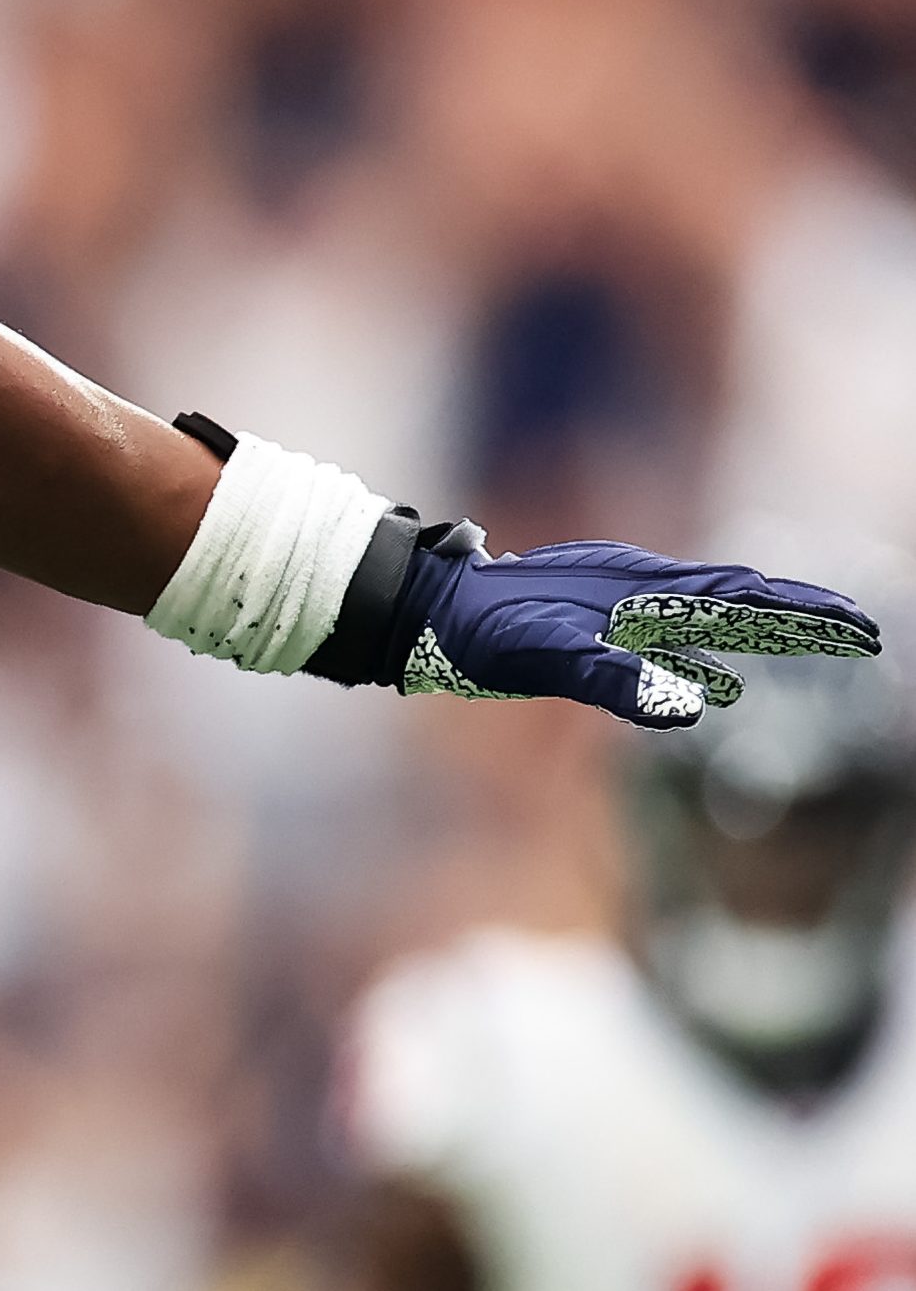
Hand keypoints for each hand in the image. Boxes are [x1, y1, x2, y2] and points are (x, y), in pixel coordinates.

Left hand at [390, 528, 878, 725]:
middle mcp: (640, 586)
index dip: (806, 616)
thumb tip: (688, 704)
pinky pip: (672, 626)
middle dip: (804, 615)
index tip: (861, 630)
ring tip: (813, 641)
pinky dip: (711, 642)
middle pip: (743, 596)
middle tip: (864, 634)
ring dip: (764, 625)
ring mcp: (619, 596)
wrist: (427, 609)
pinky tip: (715, 673)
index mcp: (644, 595)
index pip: (747, 600)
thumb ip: (613, 677)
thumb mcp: (544, 659)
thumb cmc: (480, 635)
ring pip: (711, 608)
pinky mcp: (595, 613)